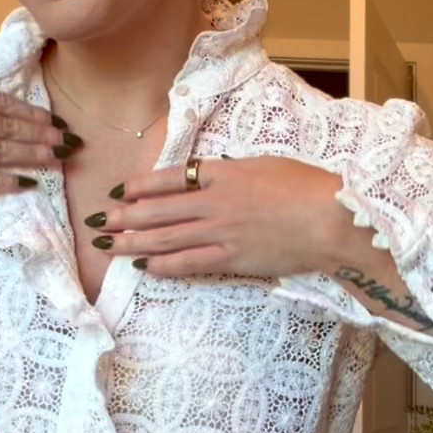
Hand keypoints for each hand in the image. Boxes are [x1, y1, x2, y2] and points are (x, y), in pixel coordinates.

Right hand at [0, 75, 71, 195]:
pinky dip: (3, 181)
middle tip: (68, 142)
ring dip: (32, 156)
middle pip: (10, 127)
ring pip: (0, 151)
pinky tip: (23, 183)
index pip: (4, 102)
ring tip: (56, 160)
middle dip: (42, 135)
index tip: (53, 120)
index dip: (32, 113)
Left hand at [100, 156, 341, 279]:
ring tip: (111, 246)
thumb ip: (233, 172)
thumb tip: (209, 177)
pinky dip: (164, 265)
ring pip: (167, 238)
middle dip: (126, 216)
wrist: (330, 219)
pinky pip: (189, 263)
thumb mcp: (264, 165)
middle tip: (101, 222)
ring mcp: (220, 232)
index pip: (170, 178)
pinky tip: (146, 267)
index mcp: (223, 173)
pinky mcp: (231, 259)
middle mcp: (214, 202)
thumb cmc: (306, 186)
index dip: (141, 186)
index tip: (121, 191)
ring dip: (135, 242)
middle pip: (159, 209)